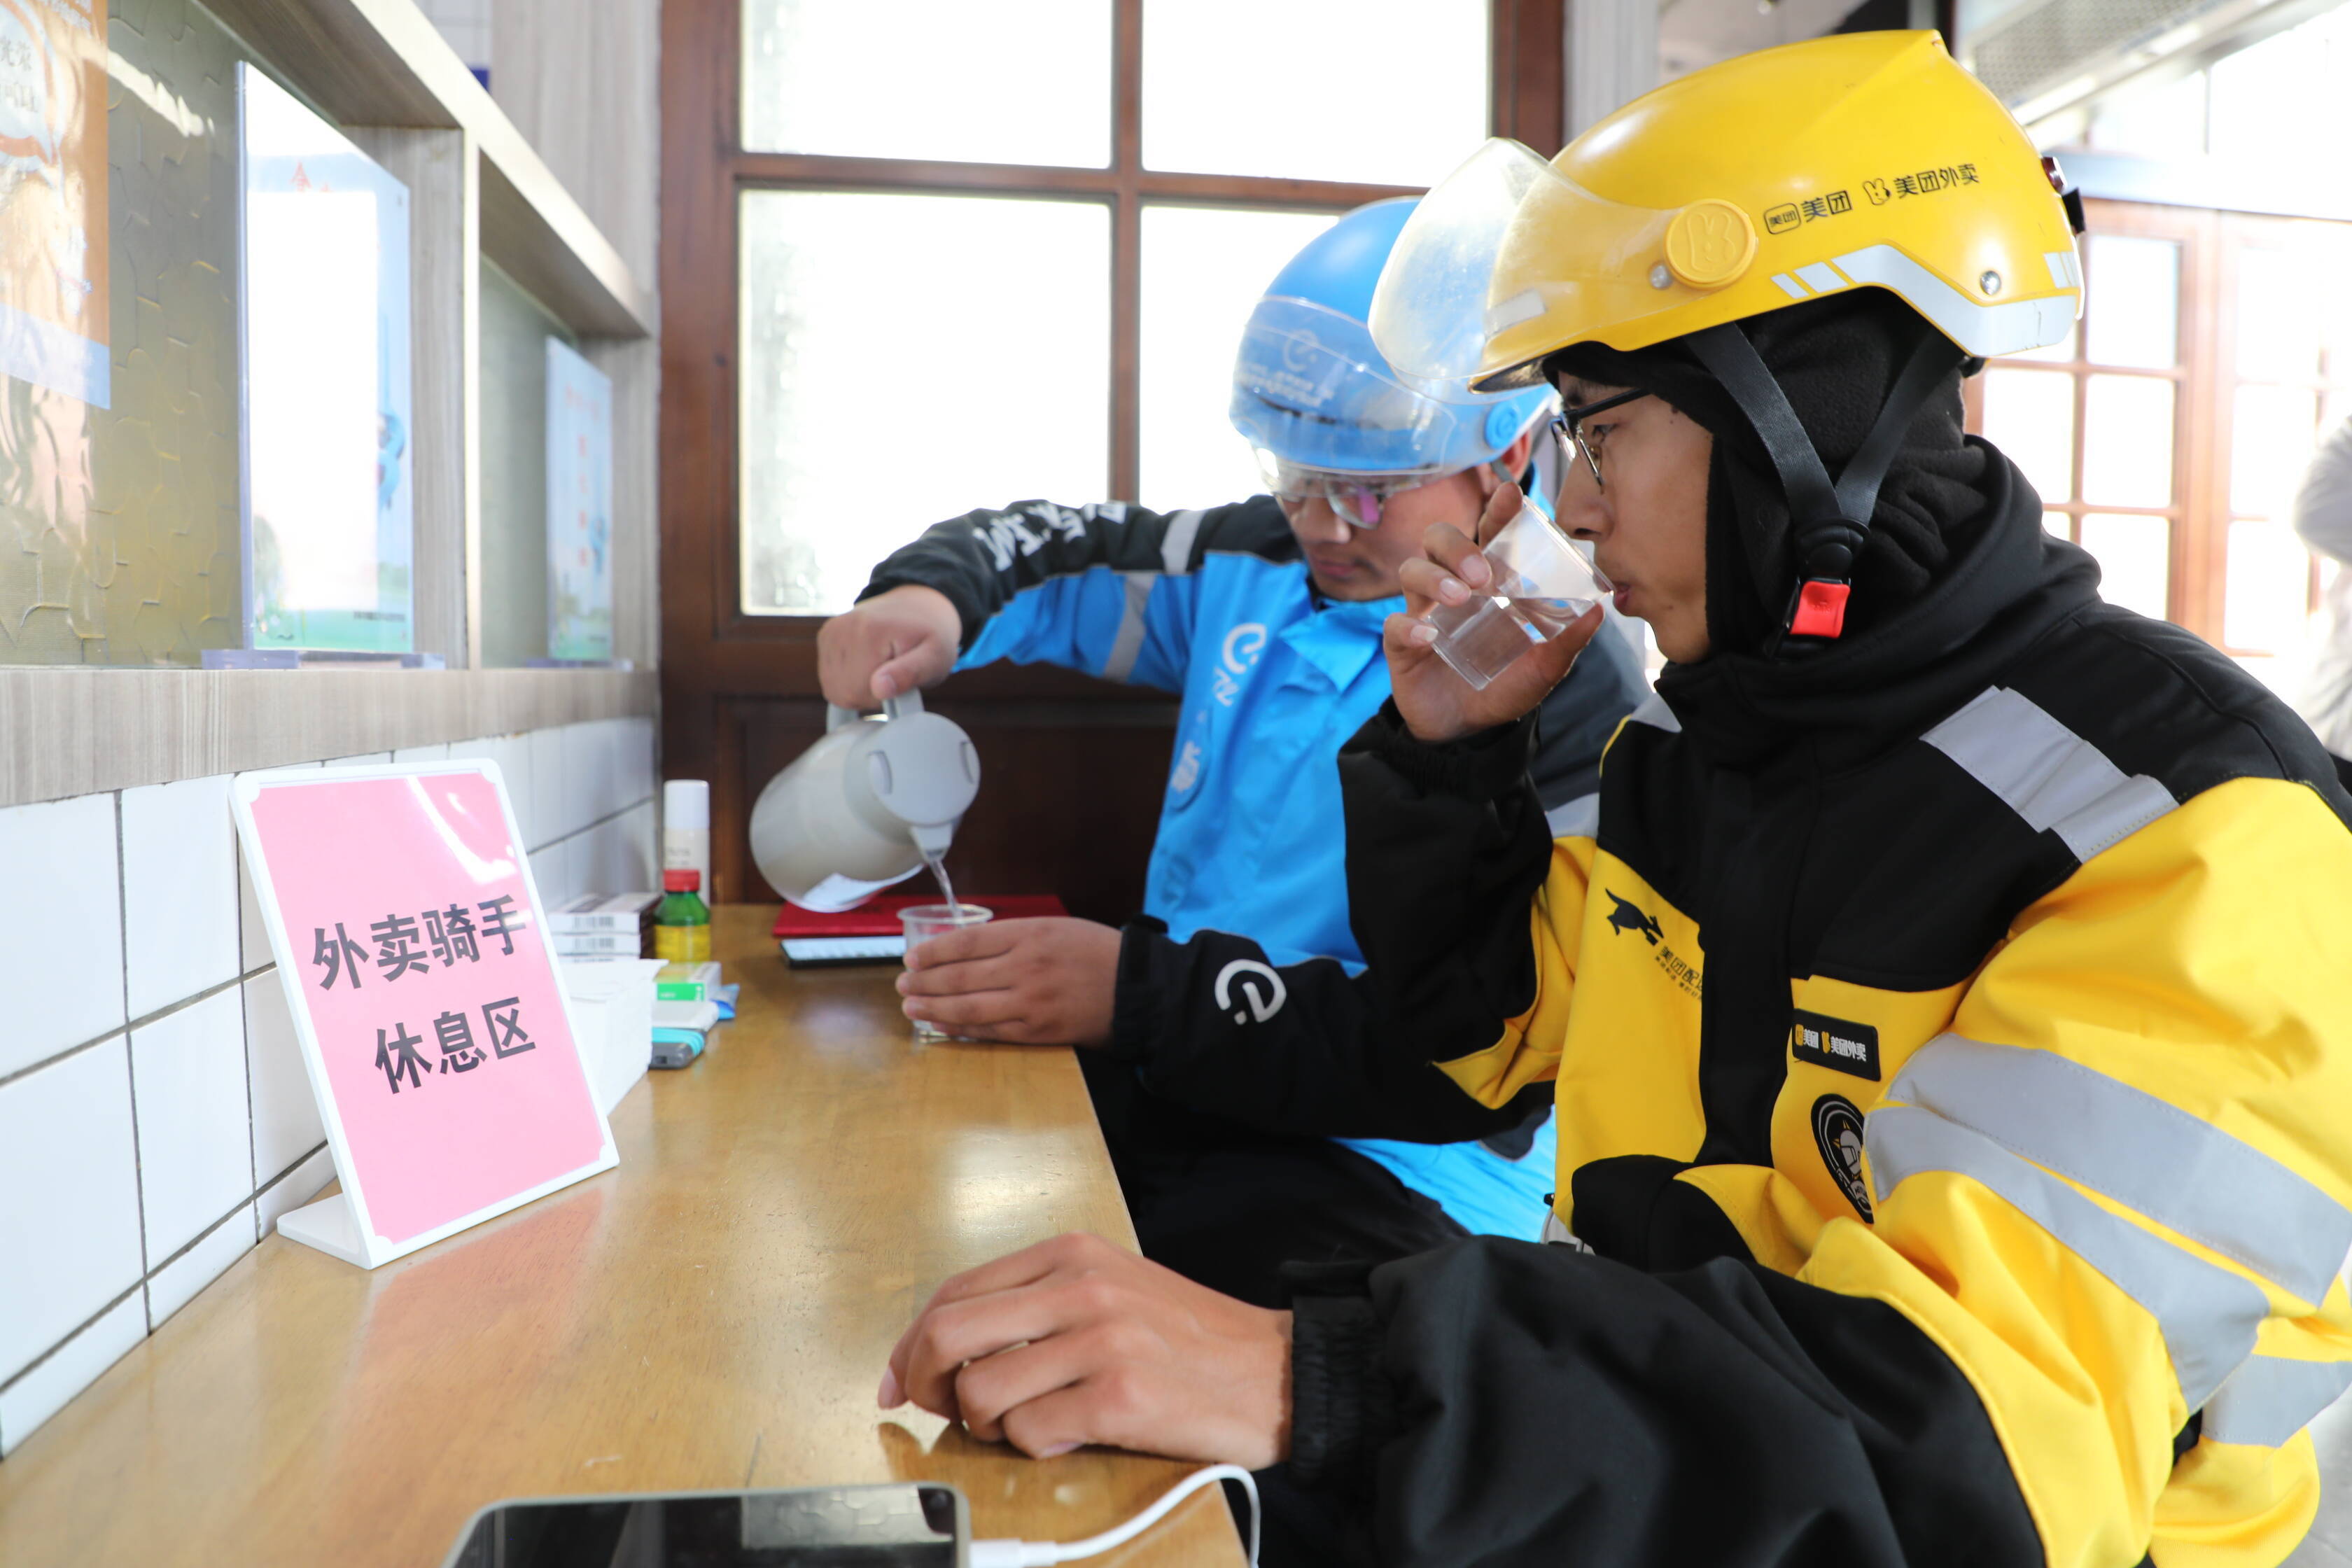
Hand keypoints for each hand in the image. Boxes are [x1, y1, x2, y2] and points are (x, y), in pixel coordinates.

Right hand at [817, 584, 962, 708]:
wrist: (918, 606)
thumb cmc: (930, 634)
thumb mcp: (935, 657)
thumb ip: (910, 674)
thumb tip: (879, 689)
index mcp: (869, 631)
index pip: (858, 693)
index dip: (881, 697)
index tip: (900, 680)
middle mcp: (843, 628)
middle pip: (843, 692)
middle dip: (870, 695)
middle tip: (893, 675)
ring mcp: (831, 631)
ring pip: (834, 688)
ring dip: (859, 688)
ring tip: (882, 668)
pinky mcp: (826, 636)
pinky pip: (829, 678)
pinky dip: (848, 679)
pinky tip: (867, 664)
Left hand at [881, 1232, 1291, 1467]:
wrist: (1278, 1372)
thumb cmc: (1191, 1340)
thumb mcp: (1113, 1288)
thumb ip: (1038, 1303)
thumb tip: (948, 1348)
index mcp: (1072, 1254)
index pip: (955, 1292)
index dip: (911, 1342)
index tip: (899, 1378)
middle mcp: (1082, 1287)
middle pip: (949, 1332)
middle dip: (922, 1381)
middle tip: (933, 1410)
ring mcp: (1101, 1341)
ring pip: (982, 1390)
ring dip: (985, 1424)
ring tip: (1025, 1424)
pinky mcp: (1119, 1398)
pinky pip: (1031, 1432)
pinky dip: (1035, 1446)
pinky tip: (1071, 1435)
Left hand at [898, 917, 1120, 1045]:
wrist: (1136, 989)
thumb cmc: (1097, 953)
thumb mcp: (1056, 927)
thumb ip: (1014, 937)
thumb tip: (969, 948)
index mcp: (1029, 935)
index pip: (967, 943)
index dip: (934, 952)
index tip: (912, 958)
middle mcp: (1025, 967)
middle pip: (961, 976)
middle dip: (925, 982)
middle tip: (902, 985)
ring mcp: (1030, 1002)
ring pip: (969, 1007)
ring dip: (934, 1008)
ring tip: (911, 1008)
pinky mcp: (1037, 1030)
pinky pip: (990, 1031)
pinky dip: (962, 1028)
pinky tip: (942, 1025)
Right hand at [1386, 483, 1602, 743]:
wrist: (1470, 732)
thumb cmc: (1506, 685)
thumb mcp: (1545, 665)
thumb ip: (1569, 639)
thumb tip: (1598, 610)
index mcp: (1488, 582)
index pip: (1488, 534)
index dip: (1496, 510)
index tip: (1511, 493)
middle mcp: (1452, 588)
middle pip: (1438, 540)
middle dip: (1458, 547)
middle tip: (1482, 575)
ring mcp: (1424, 613)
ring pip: (1412, 571)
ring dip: (1435, 578)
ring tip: (1460, 598)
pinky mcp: (1403, 644)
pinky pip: (1395, 625)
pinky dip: (1410, 626)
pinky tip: (1429, 637)